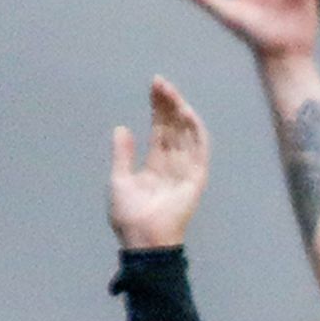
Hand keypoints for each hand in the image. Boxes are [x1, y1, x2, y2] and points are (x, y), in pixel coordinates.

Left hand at [109, 77, 209, 249]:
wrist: (142, 238)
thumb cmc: (129, 215)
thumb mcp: (119, 179)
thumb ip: (123, 154)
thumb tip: (122, 128)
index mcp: (155, 165)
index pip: (160, 130)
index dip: (158, 109)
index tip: (154, 87)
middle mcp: (173, 164)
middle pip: (173, 127)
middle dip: (168, 104)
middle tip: (161, 82)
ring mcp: (186, 170)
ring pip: (186, 133)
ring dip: (180, 111)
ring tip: (170, 92)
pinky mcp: (196, 178)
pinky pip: (200, 150)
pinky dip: (195, 130)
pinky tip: (186, 112)